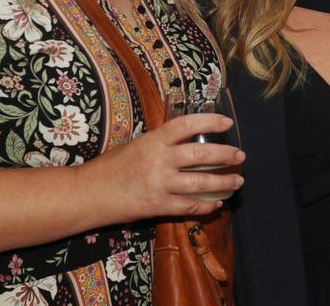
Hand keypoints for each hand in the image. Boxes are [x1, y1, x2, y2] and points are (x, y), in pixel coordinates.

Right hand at [81, 113, 244, 222]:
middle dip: (226, 155)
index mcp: (153, 140)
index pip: (187, 125)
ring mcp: (159, 184)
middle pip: (202, 155)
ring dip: (224, 182)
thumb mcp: (136, 145)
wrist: (89, 193)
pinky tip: (216, 204)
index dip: (210, 122)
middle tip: (240, 156)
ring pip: (202, 183)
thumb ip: (161, 143)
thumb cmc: (111, 167)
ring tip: (237, 181)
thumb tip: (187, 139)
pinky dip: (206, 206)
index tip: (227, 123)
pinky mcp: (157, 205)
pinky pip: (189, 206)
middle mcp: (159, 160)